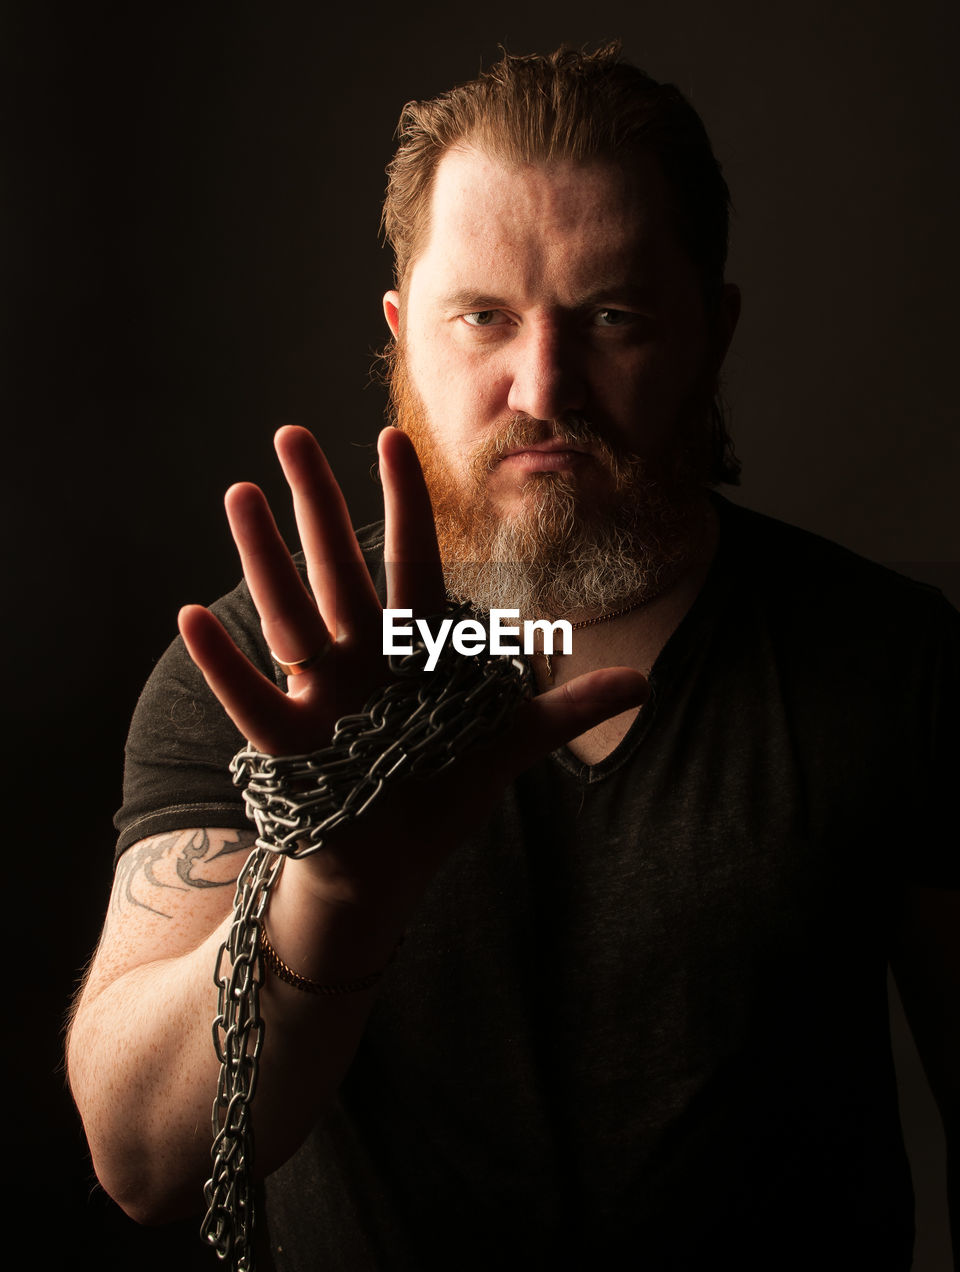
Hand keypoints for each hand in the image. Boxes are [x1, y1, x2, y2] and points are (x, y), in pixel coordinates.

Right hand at [178, 425, 648, 901]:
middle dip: (317, 501)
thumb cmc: (440, 794)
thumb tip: (642, 683)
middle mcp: (363, 657)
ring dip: (264, 555)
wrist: (388, 867)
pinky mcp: (289, 743)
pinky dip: (224, 663)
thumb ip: (563, 710)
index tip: (392, 437)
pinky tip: (191, 615)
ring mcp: (322, 693)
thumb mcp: (505, 744)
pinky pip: (251, 696)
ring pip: (291, 611)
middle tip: (290, 433)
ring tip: (240, 493)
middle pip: (338, 566)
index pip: (411, 560)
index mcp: (414, 650)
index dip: (402, 501)